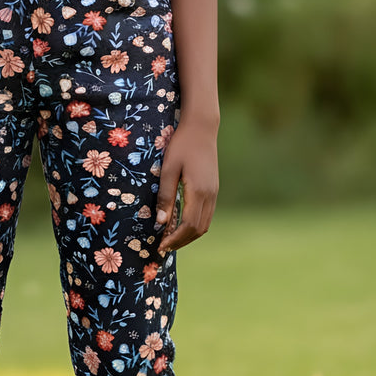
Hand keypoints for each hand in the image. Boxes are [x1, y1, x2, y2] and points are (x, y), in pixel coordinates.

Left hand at [153, 118, 218, 256]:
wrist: (201, 128)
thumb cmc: (181, 145)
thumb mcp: (168, 169)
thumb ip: (165, 196)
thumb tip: (161, 222)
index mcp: (198, 191)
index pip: (188, 225)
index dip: (175, 239)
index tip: (160, 246)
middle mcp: (210, 195)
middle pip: (199, 229)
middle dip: (181, 241)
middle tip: (163, 247)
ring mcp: (214, 192)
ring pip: (204, 224)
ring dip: (188, 235)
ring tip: (170, 239)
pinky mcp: (213, 188)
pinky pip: (206, 214)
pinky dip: (194, 224)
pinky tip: (180, 223)